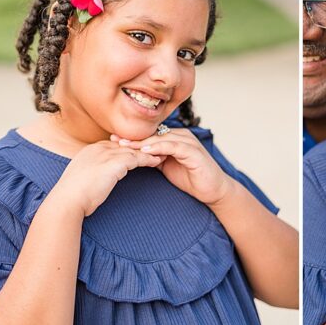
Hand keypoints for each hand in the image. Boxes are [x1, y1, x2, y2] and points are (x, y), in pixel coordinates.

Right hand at [53, 141, 162, 216]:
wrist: (68, 200)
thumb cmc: (74, 195)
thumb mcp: (84, 178)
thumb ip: (94, 172)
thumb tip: (101, 177)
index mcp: (90, 150)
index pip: (114, 144)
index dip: (128, 148)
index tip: (140, 151)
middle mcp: (98, 148)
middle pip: (125, 144)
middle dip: (141, 147)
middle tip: (157, 149)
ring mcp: (106, 154)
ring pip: (133, 150)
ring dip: (149, 152)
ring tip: (162, 155)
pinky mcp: (114, 163)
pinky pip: (137, 158)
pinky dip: (149, 159)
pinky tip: (157, 162)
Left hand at [112, 130, 233, 205]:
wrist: (213, 190)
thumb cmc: (191, 178)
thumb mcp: (166, 166)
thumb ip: (153, 158)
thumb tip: (133, 156)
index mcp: (175, 138)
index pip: (150, 134)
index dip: (132, 138)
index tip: (112, 141)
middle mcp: (182, 136)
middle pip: (153, 134)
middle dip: (133, 138)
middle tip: (114, 140)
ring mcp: (188, 143)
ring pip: (161, 138)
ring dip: (142, 141)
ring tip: (125, 145)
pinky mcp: (194, 152)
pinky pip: (173, 146)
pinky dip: (158, 147)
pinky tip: (145, 150)